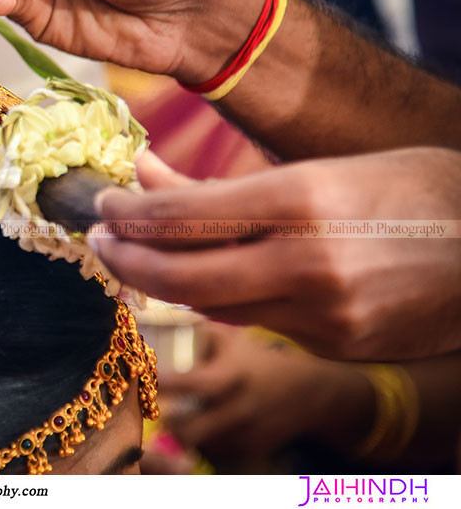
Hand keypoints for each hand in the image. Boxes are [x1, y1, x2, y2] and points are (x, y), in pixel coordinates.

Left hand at [90, 147, 460, 360]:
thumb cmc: (412, 189)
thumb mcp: (319, 166)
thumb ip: (225, 182)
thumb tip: (145, 172)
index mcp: (302, 200)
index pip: (179, 216)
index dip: (127, 213)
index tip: (103, 206)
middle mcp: (306, 263)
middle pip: (179, 274)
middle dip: (124, 259)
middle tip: (98, 242)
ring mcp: (323, 315)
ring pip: (211, 305)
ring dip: (165, 283)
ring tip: (139, 259)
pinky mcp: (335, 345)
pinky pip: (256, 324)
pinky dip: (222, 300)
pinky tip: (210, 278)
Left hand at [162, 324, 371, 457]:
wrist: (308, 391)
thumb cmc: (258, 357)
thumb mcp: (232, 336)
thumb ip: (197, 329)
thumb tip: (154, 313)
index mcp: (236, 373)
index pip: (197, 383)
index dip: (167, 383)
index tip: (146, 377)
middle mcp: (241, 407)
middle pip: (189, 429)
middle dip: (166, 421)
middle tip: (154, 407)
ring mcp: (246, 434)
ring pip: (197, 445)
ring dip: (182, 434)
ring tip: (176, 415)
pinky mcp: (249, 452)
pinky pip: (213, 453)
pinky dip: (202, 443)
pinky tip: (202, 425)